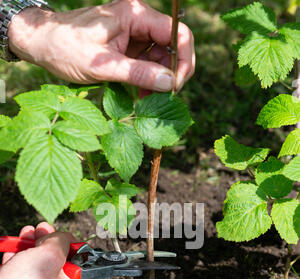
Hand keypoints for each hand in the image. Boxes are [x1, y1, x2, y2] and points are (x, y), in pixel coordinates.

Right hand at [0, 223, 85, 278]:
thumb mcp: (50, 255)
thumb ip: (62, 241)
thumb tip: (64, 237)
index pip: (78, 265)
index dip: (69, 245)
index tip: (60, 235)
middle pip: (56, 263)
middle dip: (46, 242)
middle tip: (40, 228)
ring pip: (36, 267)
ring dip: (30, 247)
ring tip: (26, 233)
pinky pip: (21, 277)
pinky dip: (17, 260)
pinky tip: (13, 249)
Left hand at [8, 0, 194, 91]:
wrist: (42, 44)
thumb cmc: (66, 48)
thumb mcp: (103, 66)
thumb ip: (138, 74)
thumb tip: (169, 83)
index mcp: (134, 15)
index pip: (177, 33)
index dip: (184, 61)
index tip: (176, 86)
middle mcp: (138, 20)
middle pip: (173, 46)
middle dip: (172, 73)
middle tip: (164, 98)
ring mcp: (134, 34)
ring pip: (162, 57)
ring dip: (159, 80)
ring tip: (148, 100)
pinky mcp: (128, 47)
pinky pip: (148, 63)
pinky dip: (148, 80)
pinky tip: (141, 95)